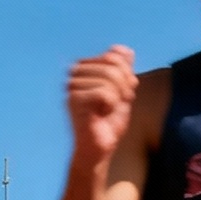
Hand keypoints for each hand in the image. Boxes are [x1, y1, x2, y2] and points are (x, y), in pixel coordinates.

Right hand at [65, 46, 136, 163]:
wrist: (100, 148)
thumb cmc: (109, 122)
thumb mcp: (123, 92)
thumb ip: (124, 71)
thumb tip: (127, 51)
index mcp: (86, 68)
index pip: (114, 55)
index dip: (127, 73)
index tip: (125, 92)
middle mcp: (75, 74)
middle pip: (112, 65)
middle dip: (124, 85)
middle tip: (120, 102)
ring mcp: (73, 86)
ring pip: (109, 78)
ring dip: (118, 97)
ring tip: (109, 110)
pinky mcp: (74, 100)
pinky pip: (104, 92)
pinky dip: (111, 105)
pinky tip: (101, 114)